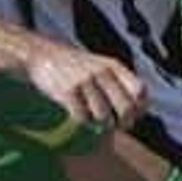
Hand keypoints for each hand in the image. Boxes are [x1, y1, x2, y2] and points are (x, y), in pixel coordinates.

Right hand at [25, 41, 148, 128]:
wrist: (41, 54)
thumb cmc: (75, 66)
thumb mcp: (100, 64)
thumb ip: (118, 81)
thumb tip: (139, 110)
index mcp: (113, 65)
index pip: (139, 91)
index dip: (140, 108)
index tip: (134, 116)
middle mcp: (101, 71)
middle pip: (125, 108)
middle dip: (124, 122)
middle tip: (117, 126)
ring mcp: (84, 81)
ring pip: (104, 116)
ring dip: (101, 124)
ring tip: (96, 120)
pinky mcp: (67, 91)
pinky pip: (82, 117)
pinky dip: (83, 122)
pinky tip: (80, 116)